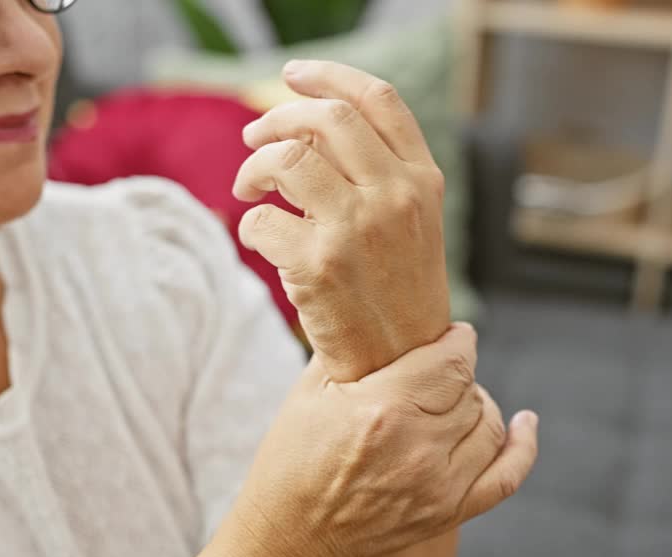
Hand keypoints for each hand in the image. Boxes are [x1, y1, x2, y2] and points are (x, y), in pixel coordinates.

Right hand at [230, 324, 539, 556]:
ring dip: (477, 402)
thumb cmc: (292, 458)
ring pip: (488, 424)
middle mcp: (418, 448)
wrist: (290, 536)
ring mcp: (438, 486)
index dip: (458, 341)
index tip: (450, 334)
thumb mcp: (309, 390)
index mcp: (383, 409)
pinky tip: (524, 423)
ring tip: (453, 396)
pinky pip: (506, 476)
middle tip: (434, 370)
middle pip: (470, 389)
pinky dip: (521, 446)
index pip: (453, 360)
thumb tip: (383, 308)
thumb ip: (350, 346)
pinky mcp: (448, 513)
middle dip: (456, 373)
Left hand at [234, 60, 449, 382]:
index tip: (293, 75)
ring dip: (253, 169)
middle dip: (276, 119)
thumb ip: (373, 172)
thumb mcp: (407, 222)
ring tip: (250, 190)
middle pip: (327, 117)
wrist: (398, 366)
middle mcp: (395, 197)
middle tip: (253, 138)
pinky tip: (262, 242)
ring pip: (287, 158)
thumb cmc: (393, 290)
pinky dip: (250, 227)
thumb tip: (302, 129)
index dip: (330, 76)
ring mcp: (357, 229)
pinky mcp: (318, 265)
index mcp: (421, 180)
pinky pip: (261, 220)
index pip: (379, 100)